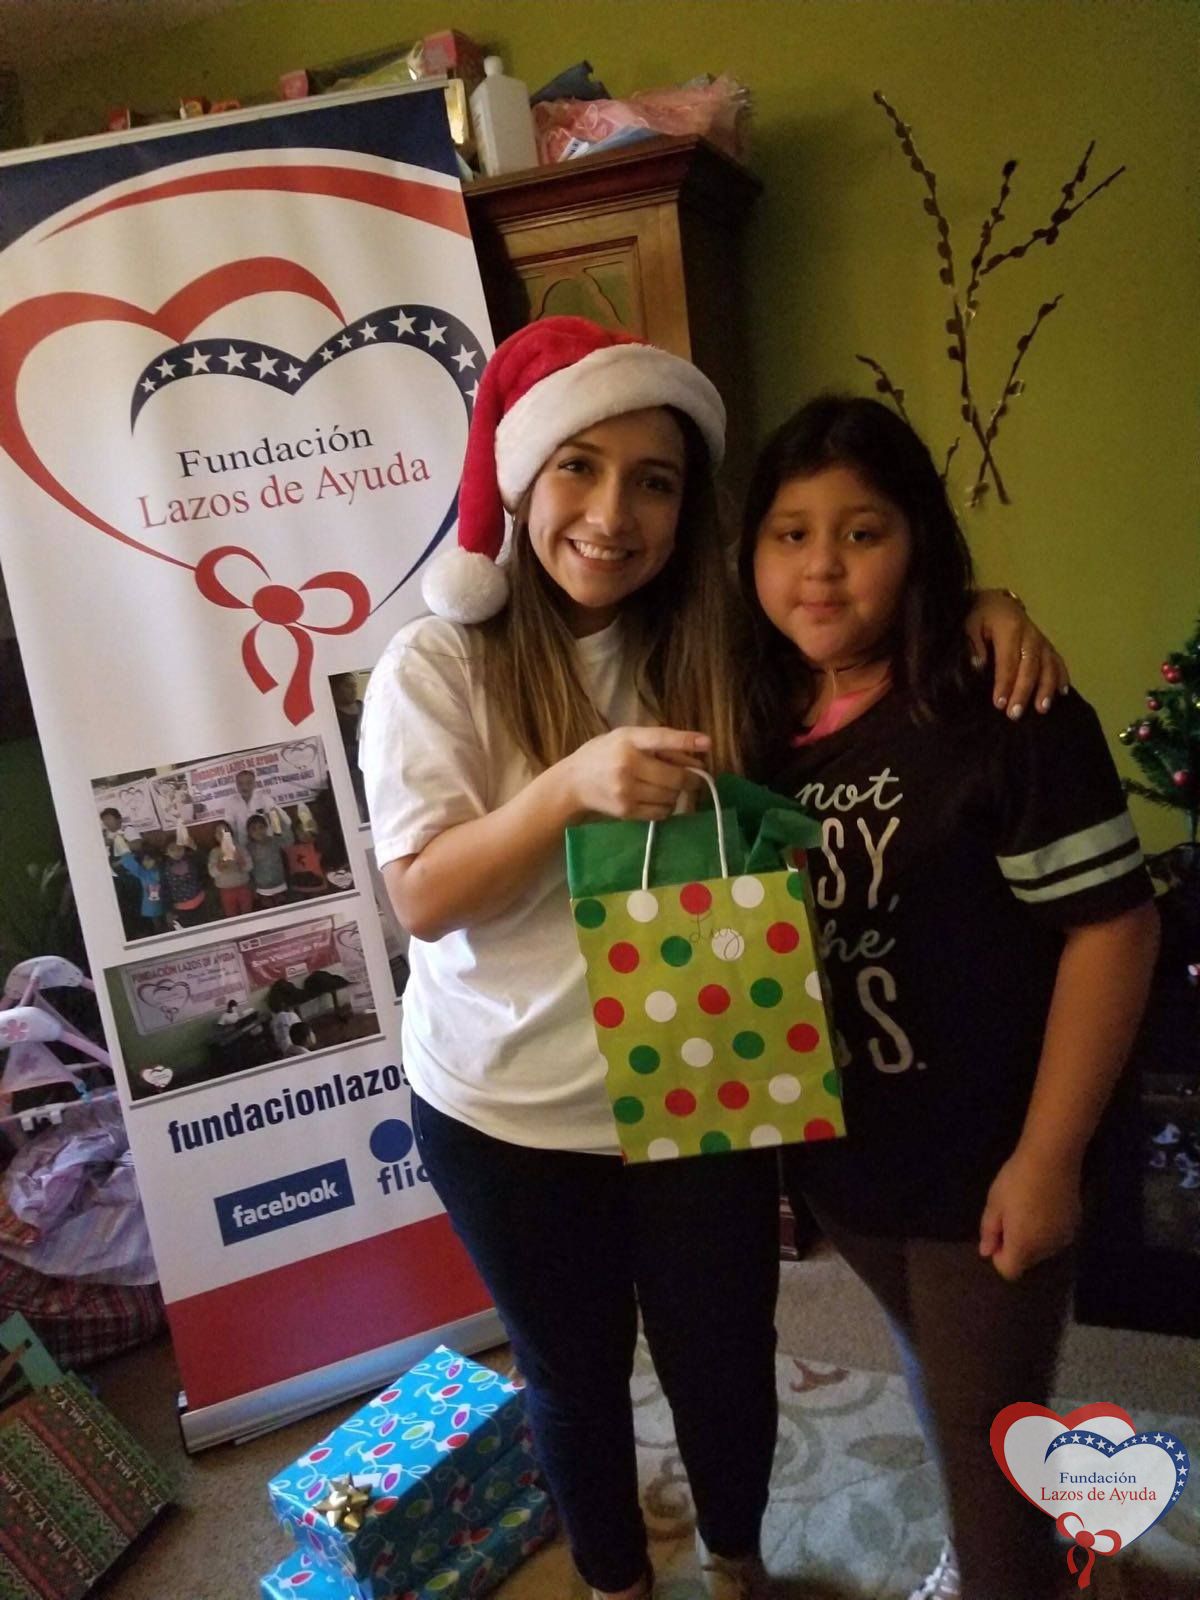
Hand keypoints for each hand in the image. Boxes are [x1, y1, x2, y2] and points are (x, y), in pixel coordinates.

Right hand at [564, 726, 709, 820]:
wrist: (574, 782)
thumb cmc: (605, 754)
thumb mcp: (626, 738)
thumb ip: (657, 744)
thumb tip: (695, 759)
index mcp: (627, 740)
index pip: (661, 739)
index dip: (686, 741)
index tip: (707, 743)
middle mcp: (627, 764)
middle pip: (674, 776)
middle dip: (691, 779)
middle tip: (695, 777)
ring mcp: (626, 790)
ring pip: (671, 796)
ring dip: (678, 793)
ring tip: (671, 787)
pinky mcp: (626, 810)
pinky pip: (661, 812)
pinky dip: (667, 807)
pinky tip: (659, 799)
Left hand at [966, 590, 1069, 717]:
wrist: (994, 602)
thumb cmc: (978, 615)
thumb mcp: (969, 624)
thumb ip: (973, 644)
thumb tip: (978, 665)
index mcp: (1009, 627)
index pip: (1008, 660)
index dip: (1004, 682)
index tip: (999, 704)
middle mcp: (1030, 633)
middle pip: (1030, 665)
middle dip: (1024, 691)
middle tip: (1015, 714)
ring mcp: (1041, 639)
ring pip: (1048, 664)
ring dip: (1046, 688)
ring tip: (1042, 709)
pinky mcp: (1046, 644)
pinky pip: (1057, 660)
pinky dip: (1061, 676)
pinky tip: (1062, 693)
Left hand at [978, 1149, 1081, 1280]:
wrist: (1052, 1159)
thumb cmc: (1017, 1180)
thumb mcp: (995, 1203)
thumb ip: (989, 1231)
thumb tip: (986, 1252)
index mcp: (1023, 1247)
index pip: (1009, 1271)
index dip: (999, 1256)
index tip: (997, 1233)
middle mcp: (1046, 1249)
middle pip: (1026, 1261)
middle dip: (1015, 1246)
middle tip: (1010, 1216)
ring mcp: (1063, 1238)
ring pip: (1042, 1250)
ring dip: (1032, 1238)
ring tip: (1027, 1208)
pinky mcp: (1075, 1225)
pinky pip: (1055, 1237)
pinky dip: (1047, 1229)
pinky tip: (1044, 1205)